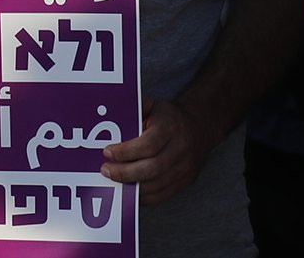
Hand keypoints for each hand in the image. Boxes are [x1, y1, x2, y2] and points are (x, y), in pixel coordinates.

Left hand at [99, 98, 216, 204]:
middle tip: (105, 171)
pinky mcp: (185, 182)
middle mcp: (180, 149)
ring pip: (156, 185)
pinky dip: (143, 197)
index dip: (126, 151)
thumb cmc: (168, 118)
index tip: (107, 152)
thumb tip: (110, 111)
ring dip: (132, 187)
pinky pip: (162, 195)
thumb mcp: (152, 106)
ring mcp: (185, 168)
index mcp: (170, 128)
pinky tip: (128, 192)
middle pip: (152, 168)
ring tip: (113, 182)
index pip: (148, 145)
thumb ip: (134, 108)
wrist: (198, 129)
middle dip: (125, 173)